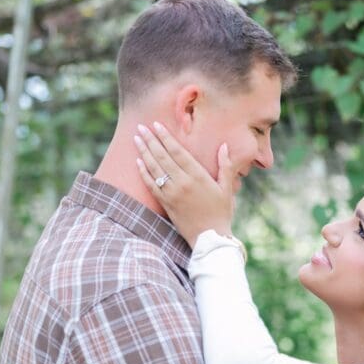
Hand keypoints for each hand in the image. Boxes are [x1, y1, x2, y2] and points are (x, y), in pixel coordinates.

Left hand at [134, 122, 236, 246]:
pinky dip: (144, 172)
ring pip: (154, 169)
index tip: (157, 125)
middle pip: (162, 157)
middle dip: (151, 140)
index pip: (178, 152)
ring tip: (136, 139)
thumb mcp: (227, 188)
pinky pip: (151, 185)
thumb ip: (225, 166)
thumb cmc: (221, 212)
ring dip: (144, 152)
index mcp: (198, 176)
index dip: (166, 137)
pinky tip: (138, 162)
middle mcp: (183, 183)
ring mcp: (172, 194)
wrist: (210, 238)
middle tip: (141, 127)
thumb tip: (225, 146)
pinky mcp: (166, 204)